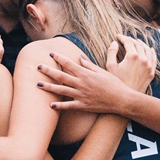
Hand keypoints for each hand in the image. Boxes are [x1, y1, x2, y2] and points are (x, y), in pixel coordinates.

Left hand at [36, 35, 154, 113]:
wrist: (122, 100)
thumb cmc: (114, 84)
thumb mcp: (102, 71)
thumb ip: (89, 65)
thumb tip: (80, 58)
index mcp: (86, 74)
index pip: (69, 64)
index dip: (59, 58)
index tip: (50, 53)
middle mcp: (82, 84)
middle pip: (61, 76)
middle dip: (48, 70)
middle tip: (37, 66)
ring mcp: (81, 95)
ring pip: (62, 90)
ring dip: (49, 87)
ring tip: (38, 84)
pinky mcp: (83, 106)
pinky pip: (69, 106)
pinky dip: (60, 106)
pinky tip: (50, 105)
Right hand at [105, 35, 156, 91]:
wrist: (127, 98)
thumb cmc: (117, 82)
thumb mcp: (110, 66)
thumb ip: (111, 52)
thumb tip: (114, 43)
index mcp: (133, 56)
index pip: (128, 42)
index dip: (122, 37)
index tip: (117, 36)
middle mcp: (143, 59)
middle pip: (138, 44)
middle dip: (131, 40)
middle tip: (125, 39)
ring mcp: (149, 66)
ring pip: (147, 50)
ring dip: (142, 44)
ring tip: (137, 41)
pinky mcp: (151, 73)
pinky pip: (154, 59)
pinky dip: (152, 52)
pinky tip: (150, 49)